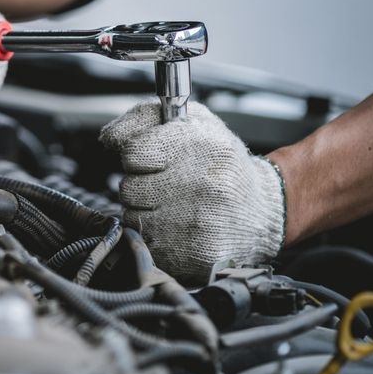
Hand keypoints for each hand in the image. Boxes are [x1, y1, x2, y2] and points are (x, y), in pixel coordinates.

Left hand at [99, 101, 285, 283]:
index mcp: (199, 145)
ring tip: (174, 205)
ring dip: (146, 213)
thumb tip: (108, 138)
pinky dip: (156, 238)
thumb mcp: (189, 121)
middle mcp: (201, 184)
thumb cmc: (219, 162)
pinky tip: (178, 227)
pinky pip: (148, 245)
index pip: (133, 153)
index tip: (151, 160)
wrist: (263, 208)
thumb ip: (142, 119)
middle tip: (166, 185)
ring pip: (134, 219)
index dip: (137, 157)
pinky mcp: (197, 254)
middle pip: (128, 189)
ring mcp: (199, 222)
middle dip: (140, 186)